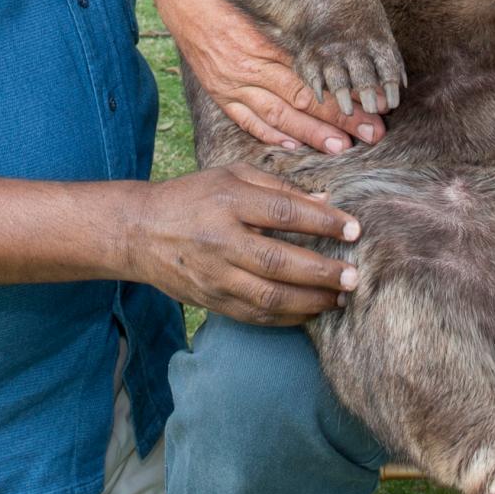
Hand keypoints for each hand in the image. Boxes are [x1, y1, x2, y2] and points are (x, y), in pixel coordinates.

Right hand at [128, 164, 361, 324]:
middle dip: (323, 272)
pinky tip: (310, 311)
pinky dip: (287, 318)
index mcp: (229, 201)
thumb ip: (278, 187)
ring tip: (339, 297)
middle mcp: (222, 240)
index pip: (284, 212)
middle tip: (354, 276)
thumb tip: (324, 203)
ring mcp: (215, 276)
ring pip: (270, 297)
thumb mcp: (231, 175)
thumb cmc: (193, 196)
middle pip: (280, 262)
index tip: (354, 229)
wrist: (140, 231)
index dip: (323, 222)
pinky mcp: (212, 301)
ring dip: (311, 301)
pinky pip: (255, 316)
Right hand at [151, 0, 385, 152]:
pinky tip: (290, 144)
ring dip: (309, 134)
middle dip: (338, 120)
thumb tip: (338, 37)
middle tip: (371, 134)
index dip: (344, 99)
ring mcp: (230, 80)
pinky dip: (268, 132)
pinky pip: (245, 117)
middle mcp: (249, 67)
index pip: (314, 80)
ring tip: (338, 147)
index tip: (373, 109)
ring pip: (276, 115)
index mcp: (266, 43)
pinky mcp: (217, 86)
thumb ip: (298, 21)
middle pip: (302, 101)